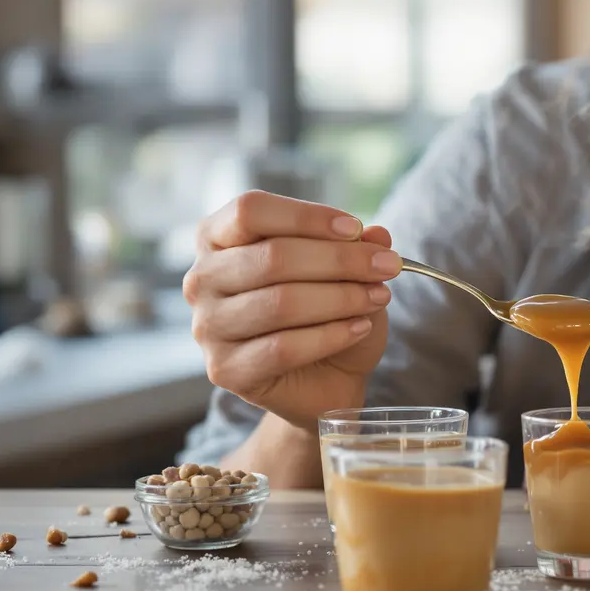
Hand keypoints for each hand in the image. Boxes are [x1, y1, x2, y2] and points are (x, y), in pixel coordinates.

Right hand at [183, 190, 401, 428]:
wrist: (325, 380)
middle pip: (271, 257)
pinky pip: (283, 348)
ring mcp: (208, 326)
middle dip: (340, 260)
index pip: (251, 210)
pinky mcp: (226, 370)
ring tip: (378, 297)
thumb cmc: (327, 314)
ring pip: (280, 303)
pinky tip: (360, 328)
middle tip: (387, 266)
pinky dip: (330, 335)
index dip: (306, 217)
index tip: (356, 230)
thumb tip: (378, 235)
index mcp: (218, 237)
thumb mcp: (348, 272)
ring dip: (341, 297)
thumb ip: (356, 248)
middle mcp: (202, 278)